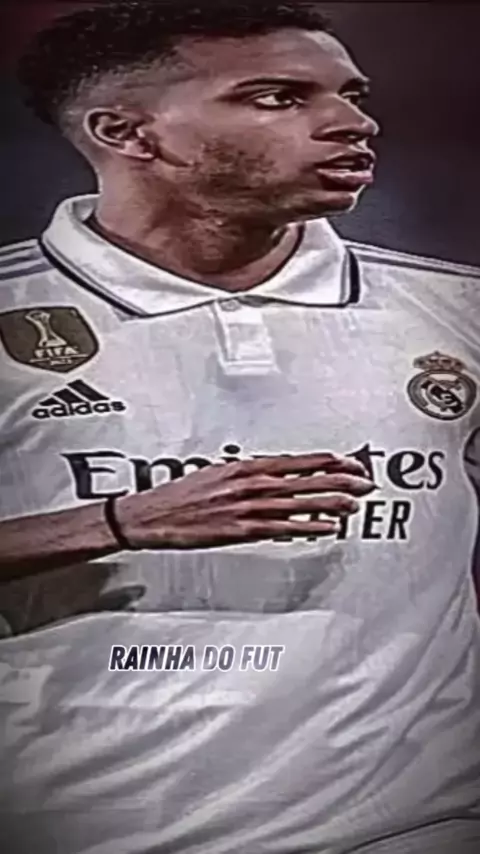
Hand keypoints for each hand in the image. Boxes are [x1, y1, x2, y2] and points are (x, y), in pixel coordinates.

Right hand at [116, 452, 375, 549]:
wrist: (153, 515)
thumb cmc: (182, 495)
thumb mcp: (217, 473)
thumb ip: (248, 474)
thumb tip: (274, 474)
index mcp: (246, 466)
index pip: (296, 461)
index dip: (327, 462)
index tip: (349, 463)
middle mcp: (251, 483)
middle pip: (305, 480)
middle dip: (339, 482)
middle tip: (364, 483)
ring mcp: (248, 506)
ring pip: (299, 503)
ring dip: (330, 504)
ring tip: (354, 505)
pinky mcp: (242, 530)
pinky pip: (282, 528)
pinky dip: (307, 528)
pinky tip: (326, 528)